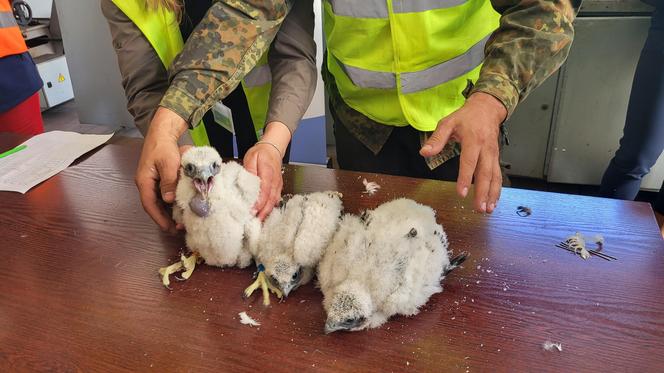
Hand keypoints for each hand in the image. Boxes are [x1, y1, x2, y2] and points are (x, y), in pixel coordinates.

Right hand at [135, 107, 188, 231]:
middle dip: (164, 218)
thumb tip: (169, 200)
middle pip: (153, 206)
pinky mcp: (158, 180)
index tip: (169, 228)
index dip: (159, 218)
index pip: (149, 205)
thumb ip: (168, 181)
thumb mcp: (168, 163)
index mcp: (144, 181)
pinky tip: (179, 208)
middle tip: (177, 229)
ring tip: (180, 222)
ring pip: (158, 202)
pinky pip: (163, 195)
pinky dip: (170, 203)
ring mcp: (151, 182)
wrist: (162, 133)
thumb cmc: (163, 146)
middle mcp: (145, 184)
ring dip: (168, 212)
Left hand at [243, 121, 290, 220]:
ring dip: (266, 213)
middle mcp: (275, 182)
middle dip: (263, 213)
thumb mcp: (251, 158)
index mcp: (268, 174)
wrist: (273, 148)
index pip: (264, 191)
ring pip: (273, 202)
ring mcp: (278, 186)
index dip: (259, 203)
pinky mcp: (277, 188)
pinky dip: (269, 209)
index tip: (252, 212)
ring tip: (257, 222)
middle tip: (254, 223)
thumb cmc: (261, 153)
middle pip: (270, 200)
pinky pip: (274, 201)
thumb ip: (249, 171)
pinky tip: (262, 215)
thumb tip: (245, 184)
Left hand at [420, 92, 506, 212]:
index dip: (465, 178)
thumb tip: (424, 152)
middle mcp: (486, 149)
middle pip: (485, 173)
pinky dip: (497, 189)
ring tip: (488, 209)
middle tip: (479, 208)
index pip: (469, 162)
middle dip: (483, 192)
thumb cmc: (466, 117)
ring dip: (492, 194)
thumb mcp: (448, 122)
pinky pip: (498, 175)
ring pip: (495, 176)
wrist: (487, 109)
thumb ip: (437, 138)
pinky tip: (494, 201)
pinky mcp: (496, 158)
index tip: (462, 193)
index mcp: (473, 140)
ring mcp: (493, 154)